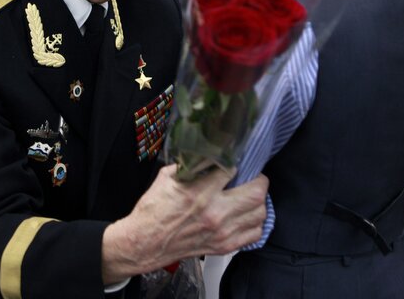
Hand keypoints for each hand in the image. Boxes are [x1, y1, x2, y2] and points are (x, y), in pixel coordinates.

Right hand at [101, 166, 267, 283]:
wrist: (144, 243)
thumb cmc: (153, 211)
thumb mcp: (166, 178)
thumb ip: (189, 165)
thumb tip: (204, 156)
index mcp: (199, 192)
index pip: (232, 170)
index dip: (235, 163)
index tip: (233, 163)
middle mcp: (215, 213)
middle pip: (257, 194)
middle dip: (258, 181)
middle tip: (252, 177)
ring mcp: (222, 233)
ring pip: (259, 214)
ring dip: (258, 202)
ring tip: (249, 196)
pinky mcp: (224, 247)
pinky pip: (254, 234)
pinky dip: (254, 223)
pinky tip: (245, 216)